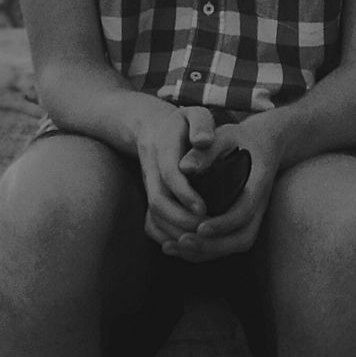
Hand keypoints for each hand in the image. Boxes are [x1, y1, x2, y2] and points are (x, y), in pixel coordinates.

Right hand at [135, 105, 214, 247]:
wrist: (154, 128)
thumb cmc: (183, 122)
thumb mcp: (194, 113)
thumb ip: (200, 123)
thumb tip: (203, 141)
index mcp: (163, 146)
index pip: (169, 174)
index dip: (185, 193)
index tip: (203, 208)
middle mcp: (151, 169)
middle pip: (158, 201)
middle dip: (182, 219)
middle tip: (207, 228)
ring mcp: (148, 185)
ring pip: (154, 216)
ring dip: (176, 232)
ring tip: (203, 239)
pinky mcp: (151, 197)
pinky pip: (152, 223)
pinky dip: (167, 237)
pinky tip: (188, 243)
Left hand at [163, 118, 282, 261]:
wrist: (265, 142)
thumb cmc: (241, 137)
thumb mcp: (225, 136)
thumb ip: (206, 151)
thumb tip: (182, 167)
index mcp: (259, 183)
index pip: (244, 211)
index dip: (223, 223)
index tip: (199, 227)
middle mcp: (260, 205)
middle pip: (241, 237)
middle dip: (212, 245)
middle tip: (181, 241)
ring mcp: (254, 215)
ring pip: (235, 244)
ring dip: (206, 251)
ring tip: (174, 247)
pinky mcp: (245, 221)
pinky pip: (229, 242)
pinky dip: (207, 250)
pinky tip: (179, 246)